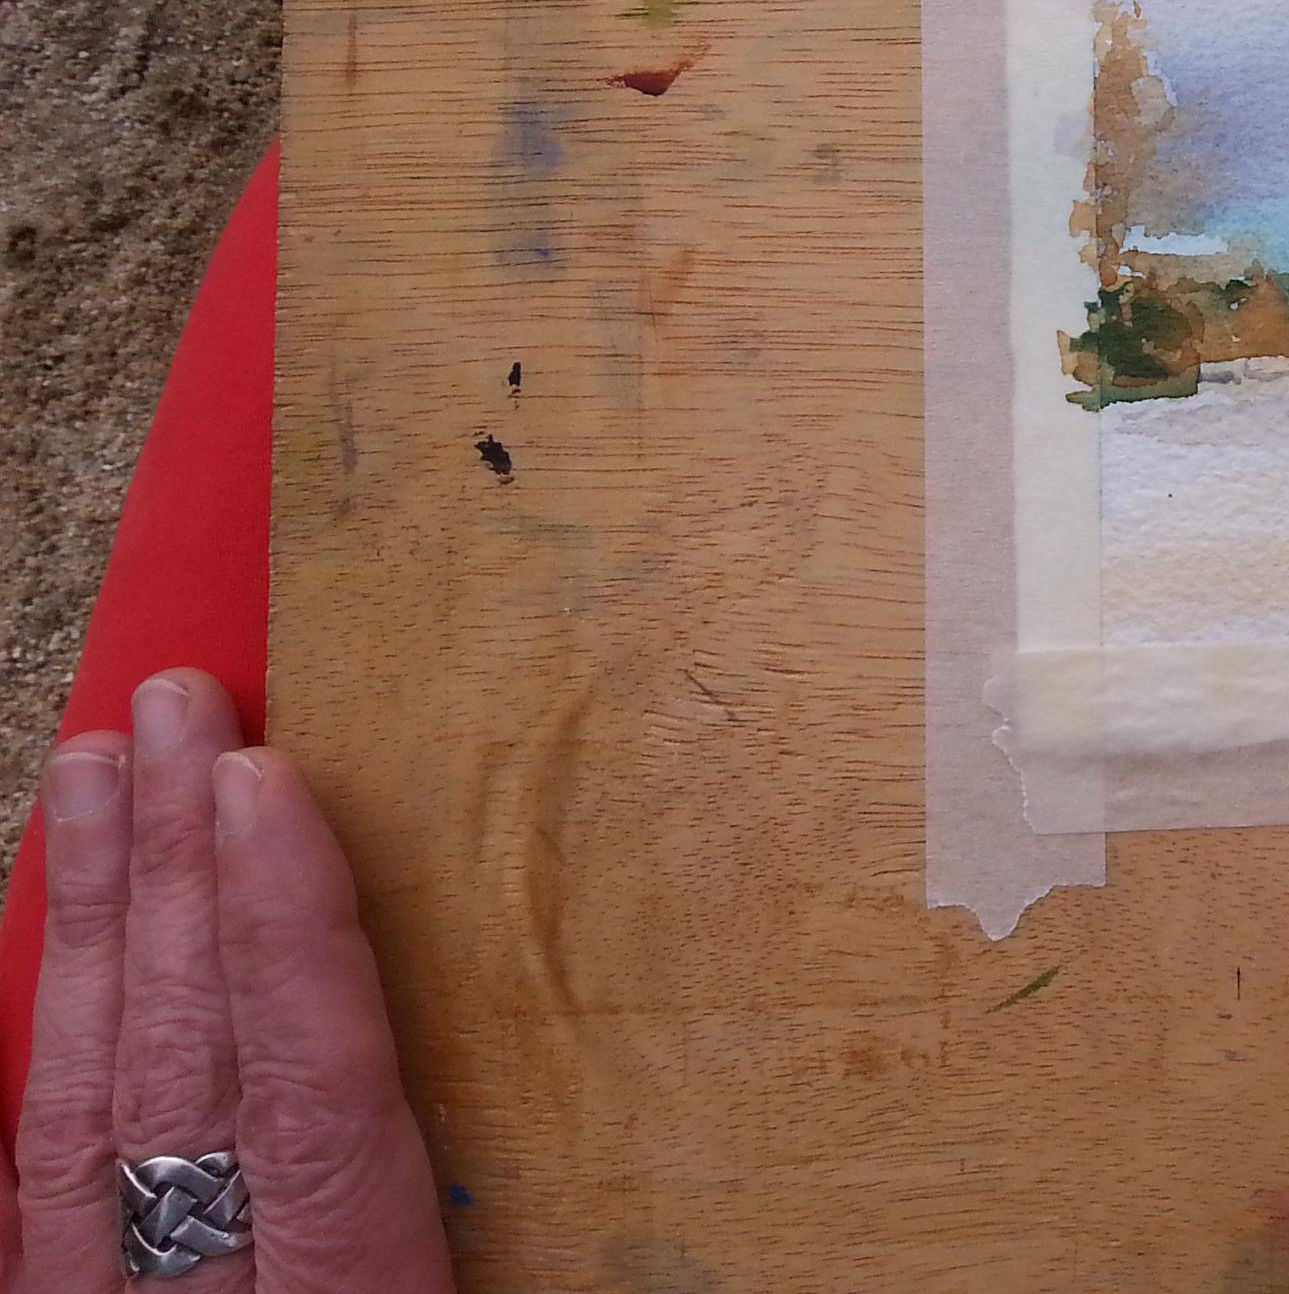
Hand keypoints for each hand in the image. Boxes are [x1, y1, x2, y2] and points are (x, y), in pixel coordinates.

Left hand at [3, 669, 451, 1292]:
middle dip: (180, 872)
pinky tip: (59, 937)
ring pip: (85, 1096)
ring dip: (98, 916)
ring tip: (95, 767)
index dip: (287, 930)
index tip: (269, 785)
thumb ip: (462, 1209)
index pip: (312, 1093)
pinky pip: (25, 1162)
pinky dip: (42, 1032)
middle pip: (185, 1061)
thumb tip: (598, 1093)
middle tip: (176, 712)